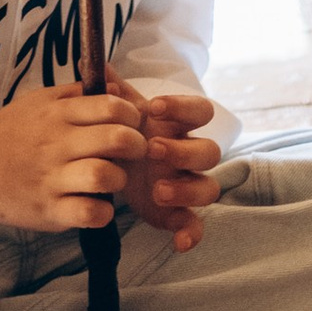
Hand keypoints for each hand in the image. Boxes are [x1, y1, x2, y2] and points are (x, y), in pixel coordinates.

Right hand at [0, 85, 146, 244]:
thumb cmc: (7, 133)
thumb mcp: (37, 101)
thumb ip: (75, 92)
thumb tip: (113, 82)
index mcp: (56, 113)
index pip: (111, 105)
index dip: (132, 114)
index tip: (130, 124)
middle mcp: (57, 144)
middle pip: (116, 139)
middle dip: (137, 145)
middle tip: (131, 152)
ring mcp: (52, 179)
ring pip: (105, 176)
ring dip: (119, 180)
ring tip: (111, 179)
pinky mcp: (49, 212)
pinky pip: (90, 214)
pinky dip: (102, 212)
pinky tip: (96, 204)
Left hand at [113, 80, 223, 251]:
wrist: (110, 163)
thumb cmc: (122, 132)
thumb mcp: (116, 113)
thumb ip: (113, 92)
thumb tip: (102, 68)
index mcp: (178, 125)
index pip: (201, 110)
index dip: (184, 107)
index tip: (155, 107)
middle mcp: (188, 154)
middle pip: (209, 151)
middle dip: (184, 151)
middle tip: (152, 149)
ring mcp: (186, 184)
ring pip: (208, 188)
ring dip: (187, 190)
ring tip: (156, 190)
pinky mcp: (177, 213)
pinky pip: (196, 224)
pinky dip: (192, 233)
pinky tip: (179, 242)